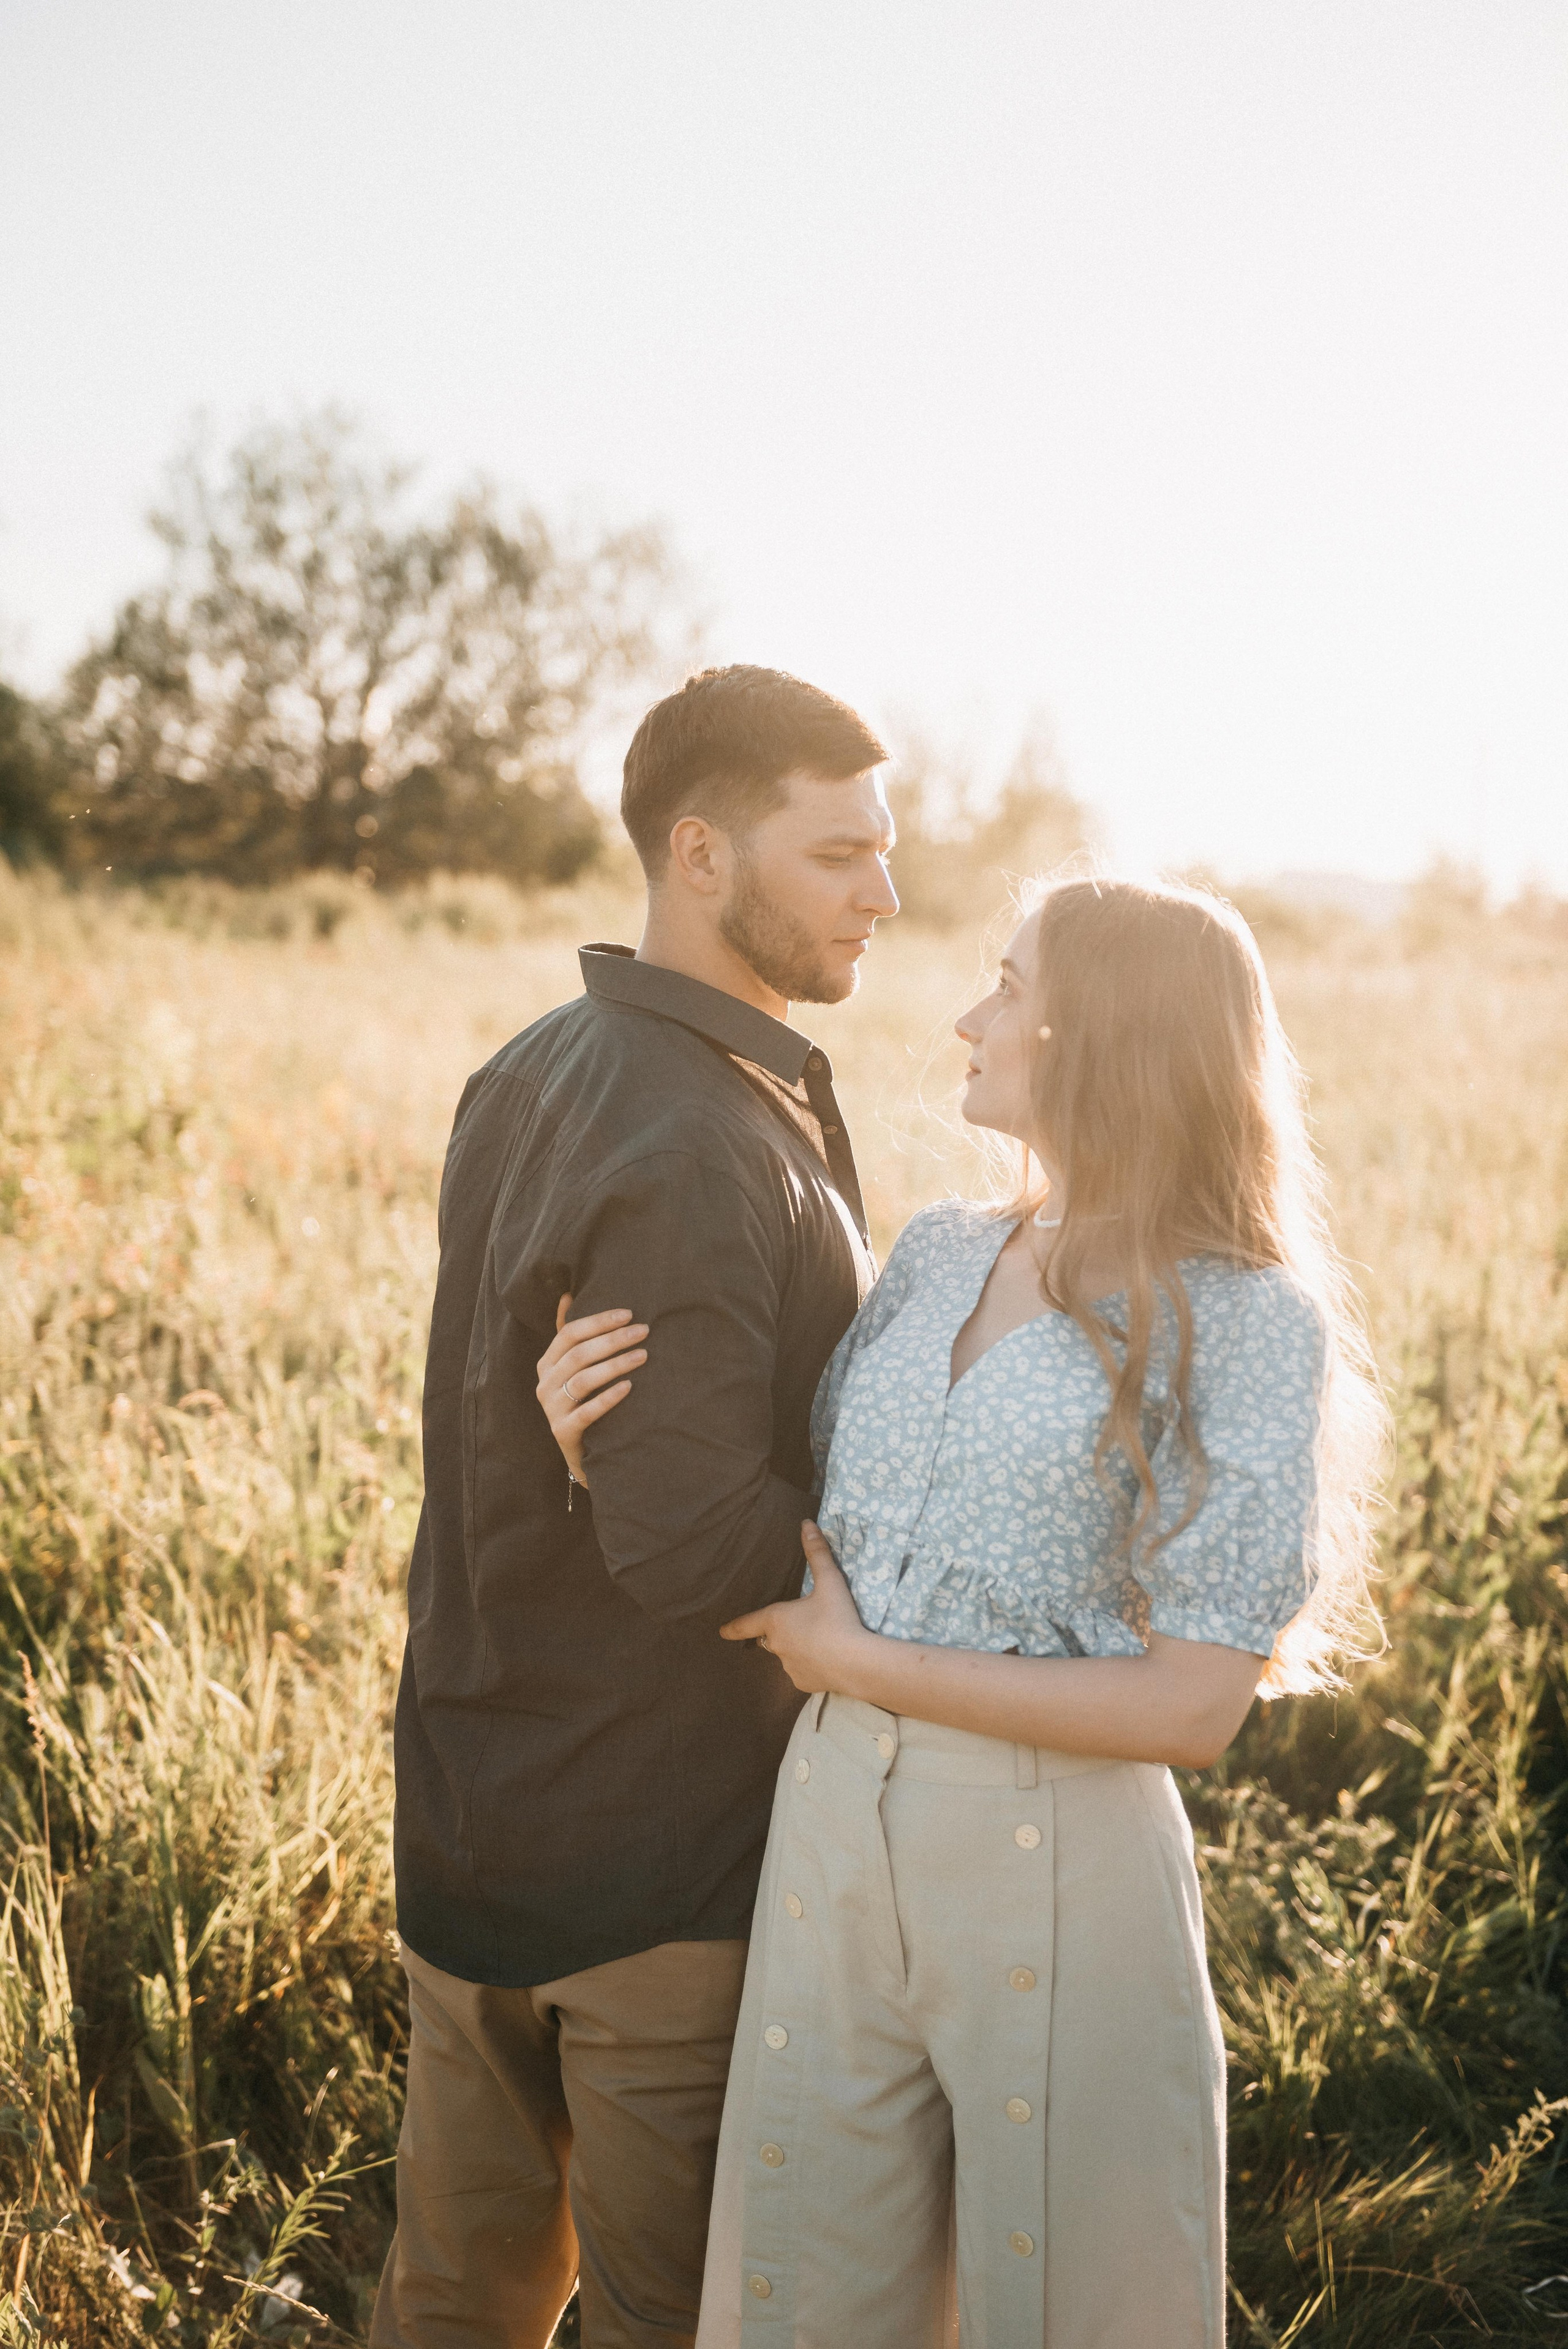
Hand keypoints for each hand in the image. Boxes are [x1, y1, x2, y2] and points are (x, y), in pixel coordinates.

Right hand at [534, 1295, 647, 1487]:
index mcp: (547, 1363)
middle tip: (644, 1331)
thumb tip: (566, 1293)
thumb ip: (569, 1335)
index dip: (599, 1321)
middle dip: (613, 1340)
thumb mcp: (573, 1368)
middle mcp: (545, 1384)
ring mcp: (552, 1409)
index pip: (569, 1333)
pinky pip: (586, 1412)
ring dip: (615, 1365)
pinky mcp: (563, 1432)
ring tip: (643, 1356)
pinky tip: (629, 1387)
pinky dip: (608, 1397)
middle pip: (579, 1354)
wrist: (583, 1451)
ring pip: (583, 1380)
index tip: (629, 1314)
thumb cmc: (583, 1401)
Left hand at [720, 1524, 875, 1694]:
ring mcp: (788, 1667)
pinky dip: (809, 1666)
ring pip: (786, 1656)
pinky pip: (801, 1672)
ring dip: (796, 1649)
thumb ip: (817, 1553)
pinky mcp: (802, 1683)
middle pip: (769, 1638)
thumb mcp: (830, 1582)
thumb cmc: (837, 1618)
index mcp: (775, 1620)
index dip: (734, 1627)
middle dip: (777, 1633)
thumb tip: (806, 1523)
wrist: (855, 1662)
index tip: (722, 1632)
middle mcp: (776, 1645)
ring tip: (819, 1642)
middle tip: (797, 1626)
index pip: (747, 1624)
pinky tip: (826, 1662)